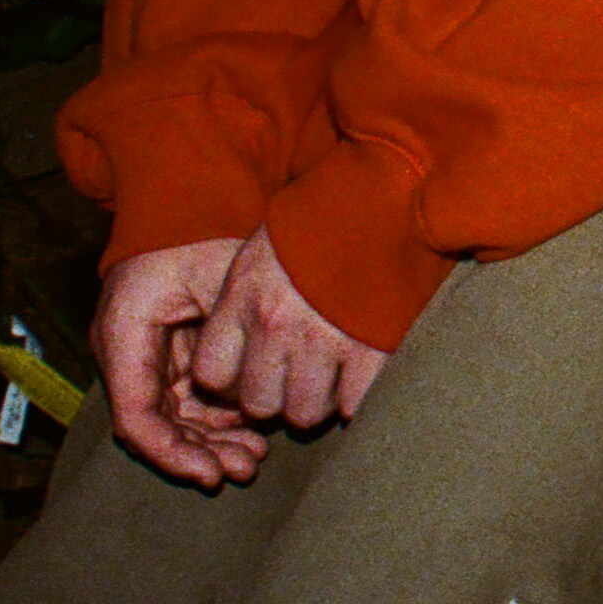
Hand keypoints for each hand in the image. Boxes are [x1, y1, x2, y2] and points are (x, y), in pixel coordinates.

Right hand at [90, 236, 260, 485]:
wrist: (188, 197)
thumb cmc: (203, 229)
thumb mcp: (221, 275)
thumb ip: (230, 334)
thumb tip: (251, 403)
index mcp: (125, 333)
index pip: (137, 417)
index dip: (173, 453)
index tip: (212, 472)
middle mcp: (124, 351)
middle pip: (155, 426)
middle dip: (199, 453)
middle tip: (247, 466)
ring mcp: (144, 356)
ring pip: (172, 419)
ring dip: (209, 441)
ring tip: (254, 456)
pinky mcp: (166, 356)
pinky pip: (186, 400)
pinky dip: (215, 419)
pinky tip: (251, 432)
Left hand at [184, 230, 389, 440]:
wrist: (390, 188)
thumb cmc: (326, 218)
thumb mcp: (263, 250)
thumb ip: (242, 301)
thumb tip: (235, 352)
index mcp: (244, 297)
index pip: (211, 376)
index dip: (232, 381)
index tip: (253, 368)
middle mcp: (277, 324)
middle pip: (258, 404)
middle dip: (277, 397)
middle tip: (297, 376)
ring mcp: (326, 339)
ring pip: (304, 414)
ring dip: (318, 402)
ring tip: (331, 377)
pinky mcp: (375, 346)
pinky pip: (355, 404)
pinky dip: (359, 399)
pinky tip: (362, 378)